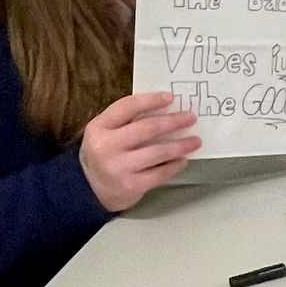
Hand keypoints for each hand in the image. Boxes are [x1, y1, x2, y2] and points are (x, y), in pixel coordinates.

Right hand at [79, 92, 199, 212]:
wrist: (90, 189)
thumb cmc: (105, 153)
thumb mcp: (105, 131)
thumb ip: (126, 119)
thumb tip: (164, 107)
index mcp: (99, 127)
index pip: (127, 107)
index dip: (151, 100)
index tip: (171, 97)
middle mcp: (106, 146)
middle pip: (147, 128)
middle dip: (173, 121)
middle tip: (190, 118)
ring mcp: (119, 167)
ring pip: (158, 152)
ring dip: (180, 145)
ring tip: (195, 141)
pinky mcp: (131, 186)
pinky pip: (160, 173)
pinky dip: (174, 165)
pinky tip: (182, 160)